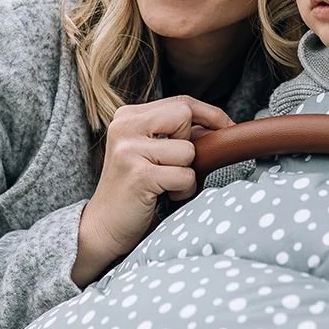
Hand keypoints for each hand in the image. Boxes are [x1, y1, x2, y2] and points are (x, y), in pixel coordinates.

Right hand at [73, 96, 233, 285]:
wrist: (102, 226)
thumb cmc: (134, 188)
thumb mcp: (151, 150)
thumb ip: (176, 133)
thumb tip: (221, 126)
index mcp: (128, 116)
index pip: (181, 102)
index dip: (209, 113)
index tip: (226, 127)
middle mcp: (124, 126)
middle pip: (184, 115)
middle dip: (192, 144)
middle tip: (178, 165)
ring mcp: (129, 150)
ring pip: (188, 150)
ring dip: (186, 173)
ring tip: (166, 184)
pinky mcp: (138, 175)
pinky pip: (185, 176)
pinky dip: (183, 190)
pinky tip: (163, 195)